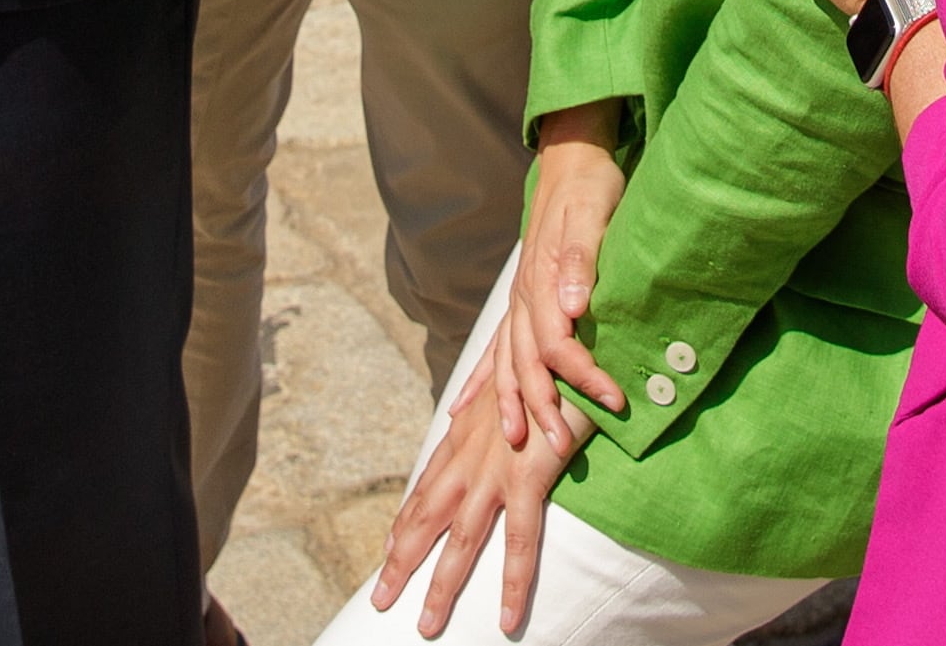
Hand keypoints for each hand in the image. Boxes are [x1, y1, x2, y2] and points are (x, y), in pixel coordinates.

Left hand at [371, 307, 586, 641]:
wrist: (566, 330)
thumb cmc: (545, 352)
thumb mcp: (507, 377)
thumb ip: (482, 398)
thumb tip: (461, 409)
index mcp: (467, 431)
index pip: (427, 484)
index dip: (405, 519)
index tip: (388, 549)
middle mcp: (471, 451)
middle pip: (427, 516)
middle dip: (401, 561)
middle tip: (379, 599)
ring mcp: (495, 467)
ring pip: (461, 539)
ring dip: (441, 584)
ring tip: (425, 625)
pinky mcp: (528, 475)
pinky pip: (520, 542)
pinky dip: (513, 582)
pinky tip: (508, 616)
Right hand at [498, 111, 626, 449]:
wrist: (571, 159)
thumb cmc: (590, 187)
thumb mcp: (594, 214)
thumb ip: (583, 260)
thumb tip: (573, 306)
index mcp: (545, 280)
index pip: (559, 343)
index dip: (583, 375)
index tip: (612, 399)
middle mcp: (525, 296)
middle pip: (528, 363)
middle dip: (542, 408)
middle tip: (558, 448)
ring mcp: (518, 301)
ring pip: (506, 361)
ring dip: (510, 404)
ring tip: (517, 443)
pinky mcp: (520, 301)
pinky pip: (495, 349)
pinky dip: (482, 381)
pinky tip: (464, 412)